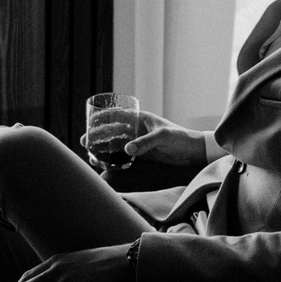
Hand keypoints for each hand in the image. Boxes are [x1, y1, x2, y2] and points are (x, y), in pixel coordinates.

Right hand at [82, 112, 207, 174]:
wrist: (195, 153)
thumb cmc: (181, 138)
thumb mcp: (163, 136)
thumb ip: (145, 143)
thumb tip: (126, 150)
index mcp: (140, 118)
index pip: (117, 115)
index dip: (102, 119)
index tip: (89, 124)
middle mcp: (137, 130)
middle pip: (112, 132)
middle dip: (97, 137)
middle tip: (85, 143)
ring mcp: (138, 144)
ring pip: (115, 146)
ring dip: (103, 150)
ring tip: (92, 157)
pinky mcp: (142, 157)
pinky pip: (123, 158)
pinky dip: (113, 161)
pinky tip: (105, 166)